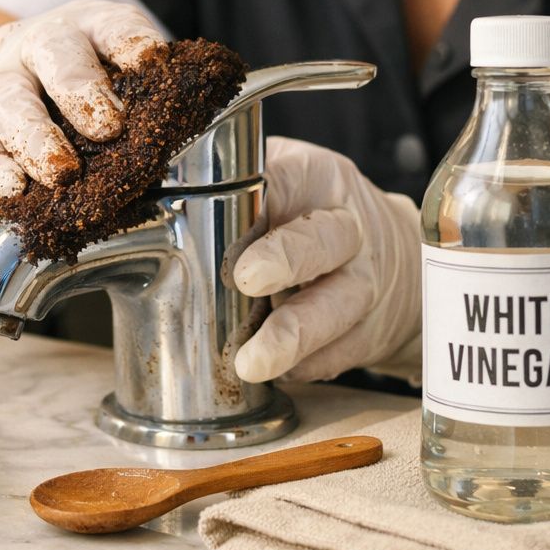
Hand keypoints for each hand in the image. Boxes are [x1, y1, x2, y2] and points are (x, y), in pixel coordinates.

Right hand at [0, 0, 166, 202]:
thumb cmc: (71, 97)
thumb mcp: (108, 82)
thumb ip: (140, 107)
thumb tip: (179, 150)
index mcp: (87, 28)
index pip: (111, 24)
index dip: (130, 40)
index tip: (151, 61)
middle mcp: (39, 45)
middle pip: (54, 52)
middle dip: (81, 88)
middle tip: (108, 127)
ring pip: (8, 100)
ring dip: (36, 137)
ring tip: (61, 171)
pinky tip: (10, 190)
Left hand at [233, 137, 421, 383]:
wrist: (398, 258)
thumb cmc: (312, 215)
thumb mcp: (282, 179)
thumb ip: (229, 183)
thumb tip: (150, 198)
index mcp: (317, 178)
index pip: (289, 178)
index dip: (259, 196)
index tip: (224, 212)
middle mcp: (347, 228)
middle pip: (322, 240)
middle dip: (284, 258)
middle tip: (245, 279)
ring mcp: (361, 283)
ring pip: (333, 308)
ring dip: (291, 337)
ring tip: (252, 362)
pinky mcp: (365, 333)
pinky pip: (334, 355)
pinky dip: (303, 366)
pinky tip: (276, 371)